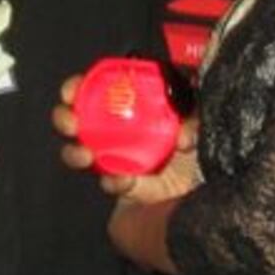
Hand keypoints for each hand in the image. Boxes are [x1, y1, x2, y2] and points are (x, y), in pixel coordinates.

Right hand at [52, 74, 201, 202]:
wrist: (209, 185)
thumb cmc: (201, 144)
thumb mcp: (200, 122)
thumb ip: (194, 121)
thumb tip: (182, 136)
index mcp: (131, 104)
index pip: (96, 88)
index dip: (78, 87)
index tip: (71, 91)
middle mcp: (117, 130)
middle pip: (78, 120)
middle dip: (64, 118)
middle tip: (71, 122)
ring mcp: (116, 159)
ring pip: (81, 154)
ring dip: (74, 153)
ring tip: (84, 154)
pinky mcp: (125, 187)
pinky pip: (111, 184)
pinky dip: (113, 182)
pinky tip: (121, 180)